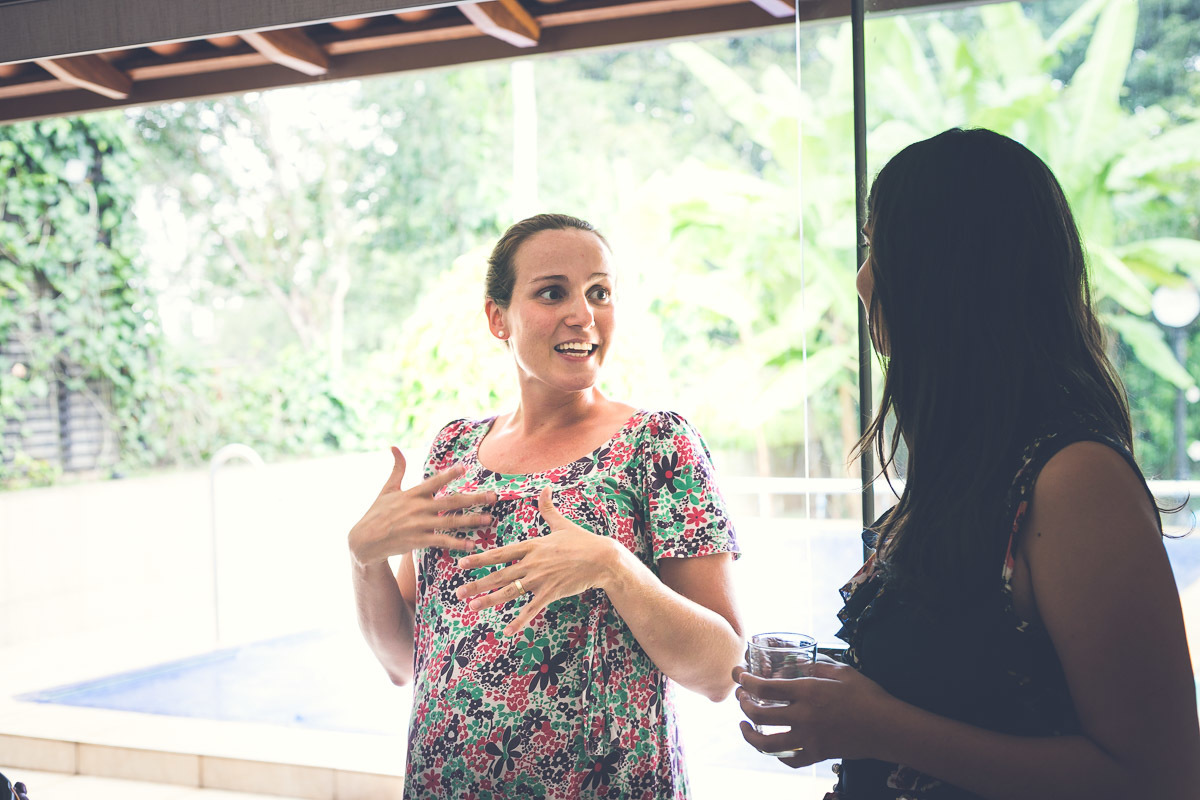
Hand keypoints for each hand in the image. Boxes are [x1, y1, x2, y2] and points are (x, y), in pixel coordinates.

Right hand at [348, 447, 495, 566]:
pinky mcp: (418, 541)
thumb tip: (393, 446)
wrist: (364, 540)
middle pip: (450, 502)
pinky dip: (457, 543)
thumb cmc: (377, 513)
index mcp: (412, 494)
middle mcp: (417, 508)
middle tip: (493, 497)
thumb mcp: (387, 489)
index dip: (448, 475)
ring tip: (488, 520)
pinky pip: (441, 541)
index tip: (465, 468)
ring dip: (471, 521)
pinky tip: (471, 545)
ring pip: (450, 522)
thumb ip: (397, 468)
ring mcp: (418, 525)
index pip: (433, 481)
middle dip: (474, 499)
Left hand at [454, 485, 619, 635]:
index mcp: (532, 546)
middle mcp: (532, 563)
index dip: (479, 559)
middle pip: (499, 574)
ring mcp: (541, 579)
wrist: (602, 559)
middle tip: (458, 593)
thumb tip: (546, 487)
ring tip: (472, 608)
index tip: (462, 564)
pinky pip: (531, 609)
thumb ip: (548, 508)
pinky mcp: (551, 593)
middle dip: (477, 584)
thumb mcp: (562, 523)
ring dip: (489, 601)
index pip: (500, 553)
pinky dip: (519, 621)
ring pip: (510, 592)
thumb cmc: (583, 541)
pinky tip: (506, 631)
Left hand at [733, 660, 892, 766]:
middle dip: (744, 704)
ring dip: (750, 734)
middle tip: (742, 697)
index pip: (766, 687)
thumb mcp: (842, 671)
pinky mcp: (817, 755)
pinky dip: (777, 755)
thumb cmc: (867, 695)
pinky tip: (772, 747)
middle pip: (759, 714)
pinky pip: (789, 760)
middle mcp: (804, 717)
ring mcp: (809, 739)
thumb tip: (794, 668)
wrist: (888, 728)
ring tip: (744, 726)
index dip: (747, 682)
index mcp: (808, 692)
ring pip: (767, 743)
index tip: (740, 677)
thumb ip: (815, 666)